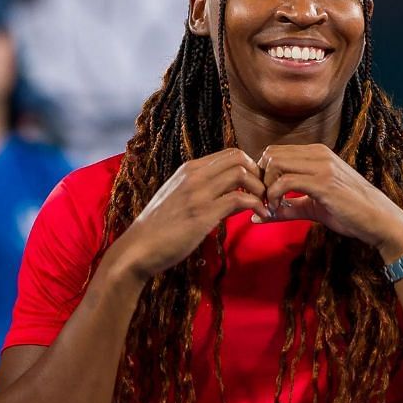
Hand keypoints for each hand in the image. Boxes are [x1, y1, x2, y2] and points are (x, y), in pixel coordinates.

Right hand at [112, 149, 267, 280]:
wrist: (138, 248)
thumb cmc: (161, 227)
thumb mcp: (180, 198)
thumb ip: (204, 190)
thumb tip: (233, 193)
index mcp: (189, 169)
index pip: (231, 153)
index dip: (251, 166)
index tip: (257, 185)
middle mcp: (193, 175)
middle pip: (239, 157)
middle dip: (259, 174)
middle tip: (265, 193)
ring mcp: (197, 193)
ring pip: (242, 174)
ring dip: (261, 189)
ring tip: (264, 205)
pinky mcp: (202, 213)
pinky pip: (239, 199)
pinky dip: (256, 205)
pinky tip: (260, 215)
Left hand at [256, 144, 402, 258]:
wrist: (379, 220)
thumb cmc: (350, 213)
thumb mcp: (313, 207)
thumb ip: (287, 208)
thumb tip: (257, 217)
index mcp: (317, 153)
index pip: (275, 152)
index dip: (263, 174)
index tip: (266, 197)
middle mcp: (319, 154)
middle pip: (270, 154)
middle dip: (260, 180)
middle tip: (266, 202)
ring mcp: (322, 166)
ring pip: (275, 164)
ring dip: (266, 188)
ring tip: (273, 207)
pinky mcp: (324, 183)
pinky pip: (285, 182)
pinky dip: (275, 197)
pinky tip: (279, 210)